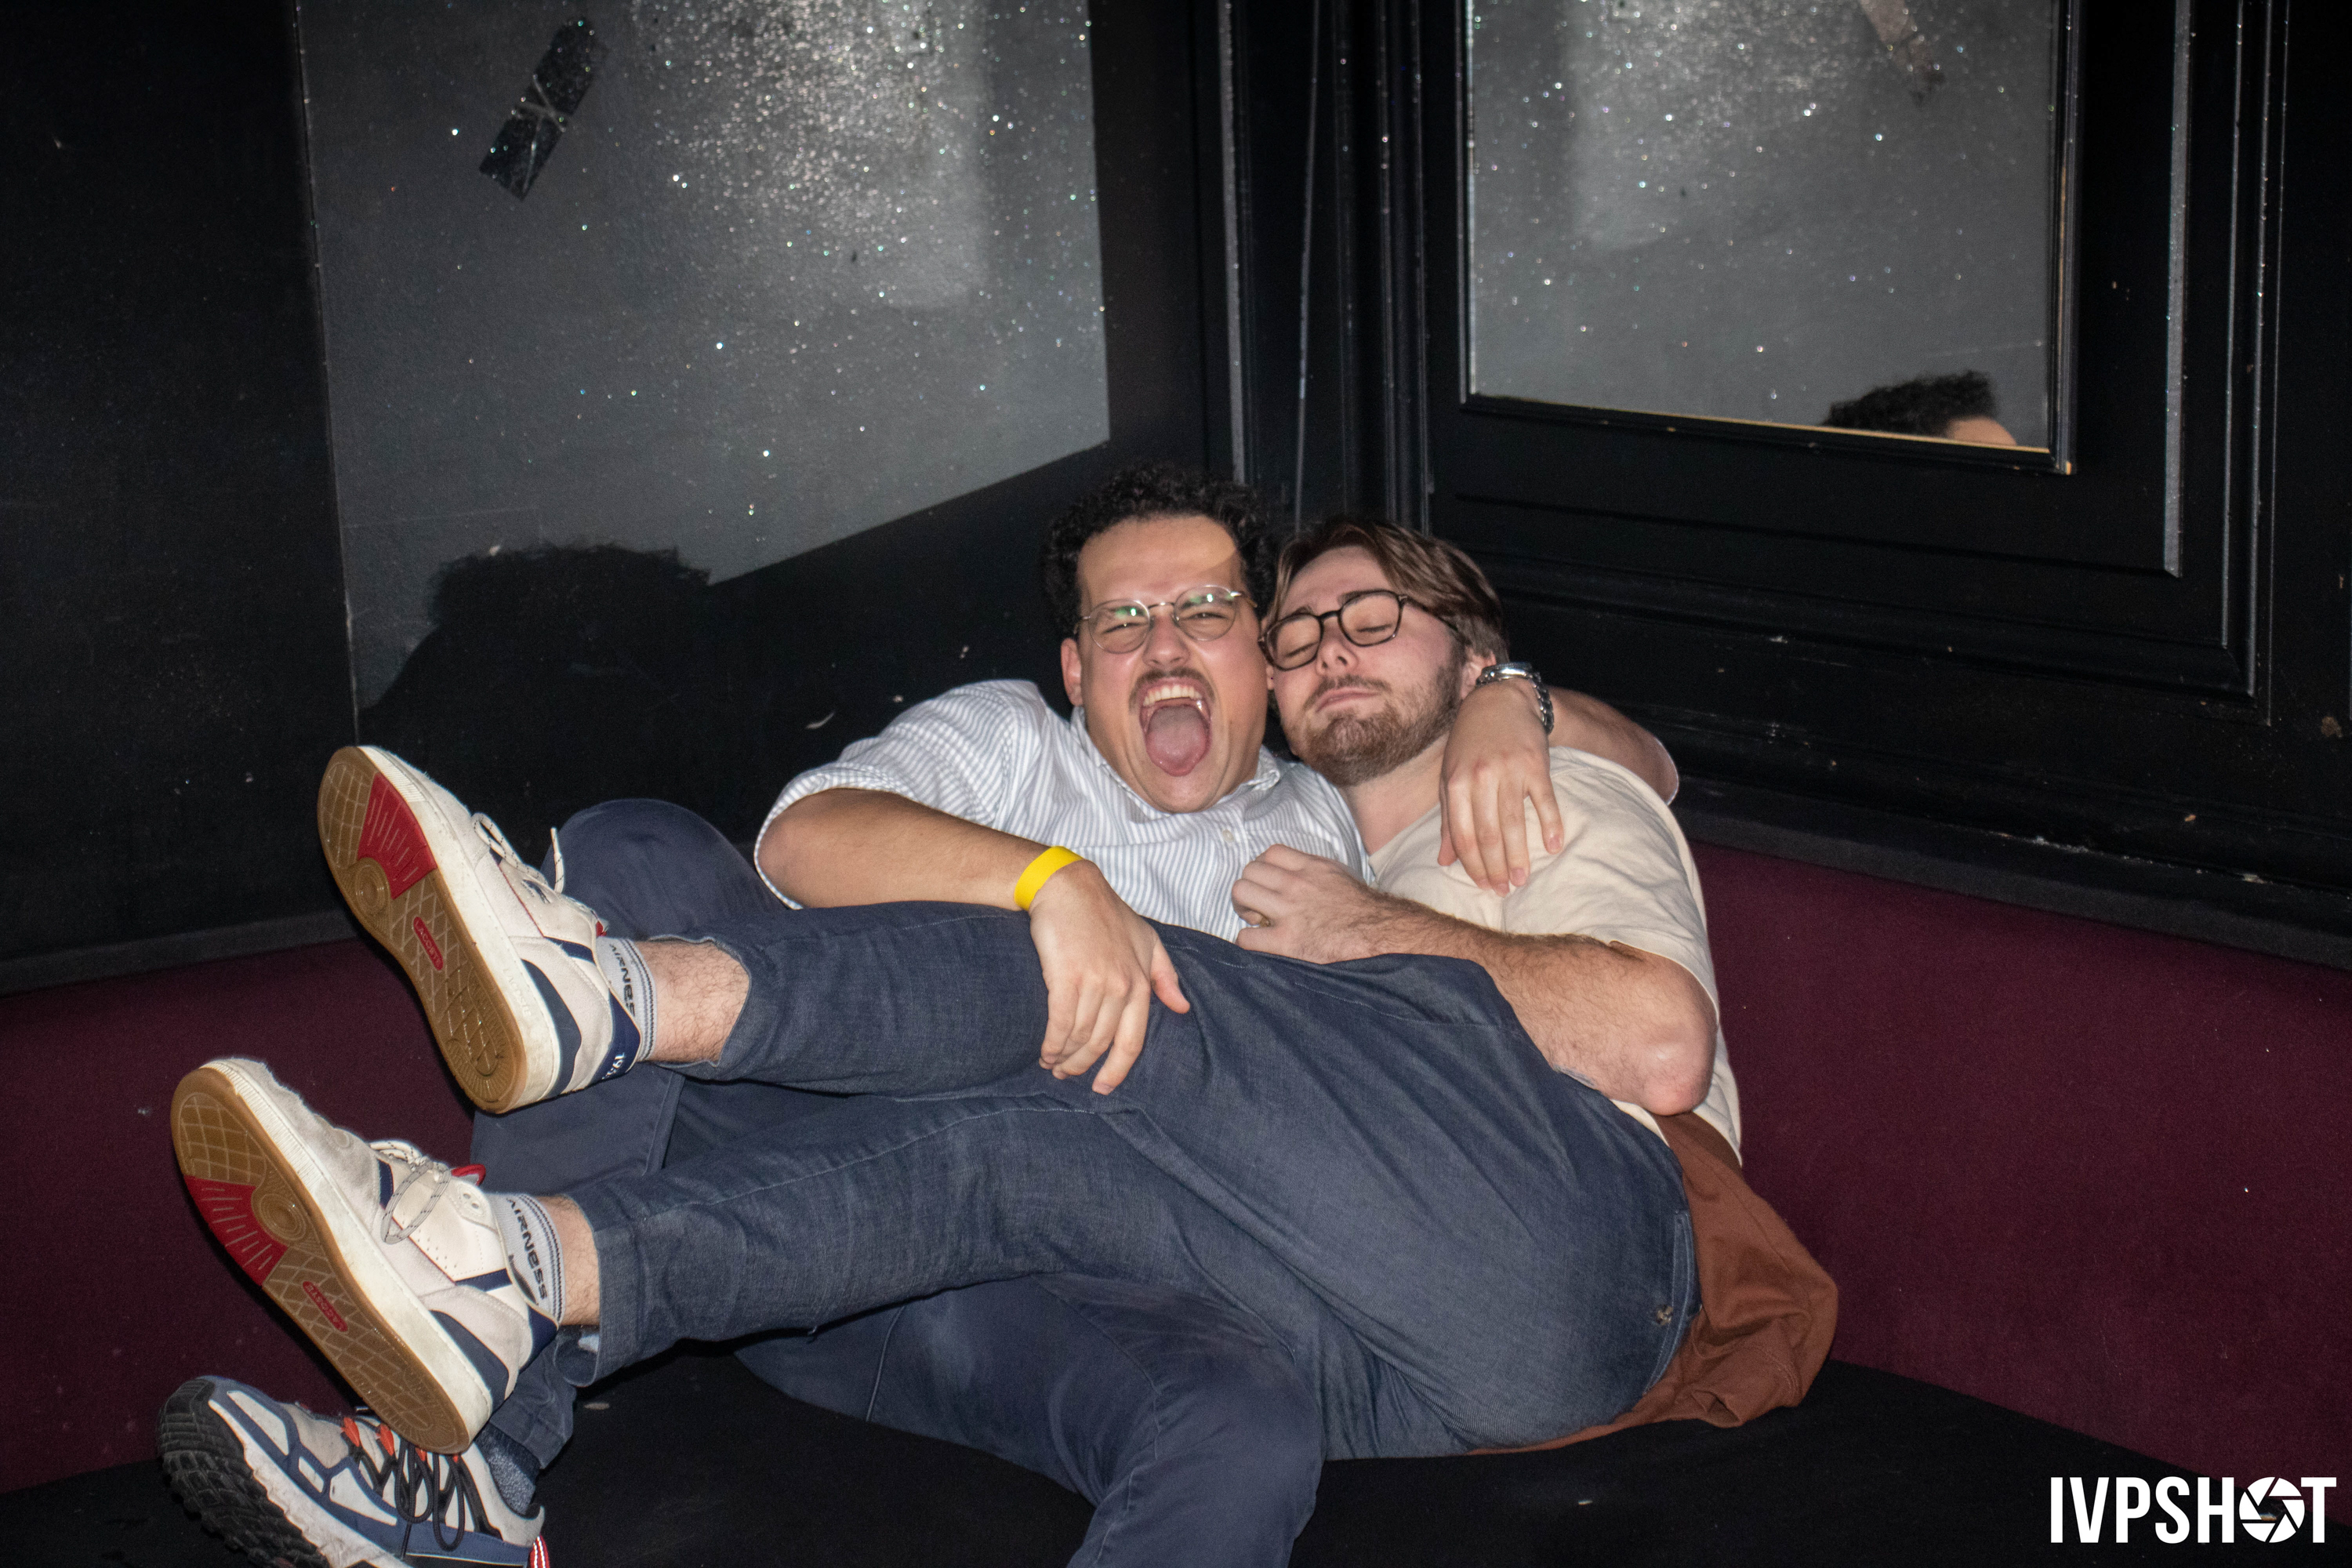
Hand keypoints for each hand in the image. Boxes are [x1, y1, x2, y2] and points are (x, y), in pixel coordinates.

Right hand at [1026, 861, 1188, 1092]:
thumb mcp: (1147, 940)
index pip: (1132, 1041)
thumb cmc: (1106, 914)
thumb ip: (1165, 976)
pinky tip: (1044, 1051)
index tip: (1103, 1087)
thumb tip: (1181, 1007)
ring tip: (1052, 1063)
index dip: (1116, 1070)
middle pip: (1101, 1044)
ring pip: (1080, 1036)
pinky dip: (1051, 1043)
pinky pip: (1060, 1023)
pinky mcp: (1066, 976)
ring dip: (1064, 1056)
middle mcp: (1121, 986)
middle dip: (1082, 1066)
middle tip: (1067, 1075)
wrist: (1070, 888)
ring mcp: (1094, 982)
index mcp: (1141, 982)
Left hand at [1230, 845, 1395, 963]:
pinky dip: (1247, 940)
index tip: (1269, 883)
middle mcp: (1296, 885)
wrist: (1380, 936)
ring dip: (1243, 908)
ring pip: (1241, 893)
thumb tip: (1295, 869)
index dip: (1264, 868)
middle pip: (1250, 870)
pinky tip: (1259, 943)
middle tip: (1259, 904)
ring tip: (1257, 920)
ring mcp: (1289, 912)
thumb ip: (1314, 869)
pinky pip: (1246, 936)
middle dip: (1250, 887)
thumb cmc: (1362, 909)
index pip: (1270, 853)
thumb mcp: (1340, 875)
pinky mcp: (1286, 942)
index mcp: (1311, 867)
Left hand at [1438, 679, 1564, 895]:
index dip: (1473, 865)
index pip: (1463, 835)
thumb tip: (1445, 861)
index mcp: (1455, 783)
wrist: (1500, 700)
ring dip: (1520, 856)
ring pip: (1514, 824)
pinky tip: (1553, 847)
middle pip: (1488, 834)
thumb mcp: (1450, 777)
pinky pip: (1545, 801)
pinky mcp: (1536, 764)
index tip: (1484, 885)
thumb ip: (1448, 819)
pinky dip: (1551, 825)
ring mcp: (1509, 770)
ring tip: (1523, 879)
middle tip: (1505, 890)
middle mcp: (1480, 778)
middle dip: (1496, 867)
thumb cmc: (1470, 743)